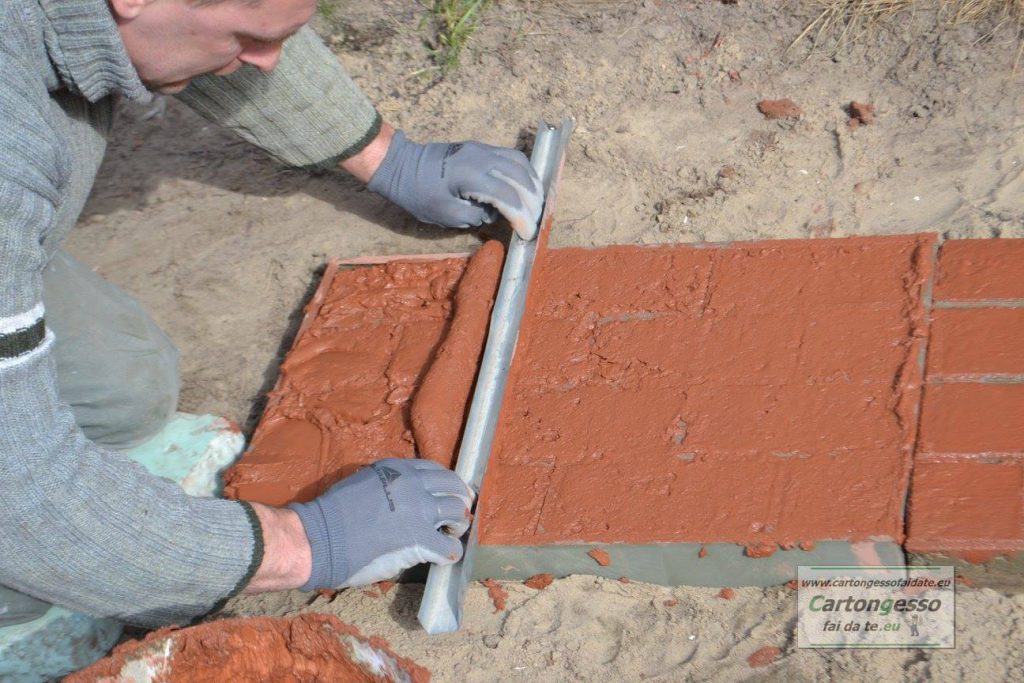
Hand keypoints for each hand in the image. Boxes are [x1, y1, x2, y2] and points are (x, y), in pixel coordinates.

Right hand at [287, 459, 473, 589]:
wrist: (320, 538)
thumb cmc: (333, 513)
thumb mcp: (364, 482)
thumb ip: (388, 485)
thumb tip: (403, 496)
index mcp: (399, 470)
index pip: (437, 471)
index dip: (447, 485)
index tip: (448, 495)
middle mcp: (414, 485)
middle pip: (454, 488)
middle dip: (460, 501)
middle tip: (457, 516)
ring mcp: (420, 511)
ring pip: (459, 513)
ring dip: (458, 525)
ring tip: (450, 534)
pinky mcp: (420, 540)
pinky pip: (450, 547)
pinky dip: (449, 553)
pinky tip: (443, 557)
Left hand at [367, 129, 543, 239]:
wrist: (400, 164)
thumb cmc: (418, 194)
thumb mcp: (446, 215)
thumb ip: (477, 215)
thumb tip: (497, 213)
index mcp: (471, 176)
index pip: (509, 196)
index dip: (523, 217)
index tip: (527, 234)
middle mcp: (482, 157)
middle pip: (520, 176)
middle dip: (533, 201)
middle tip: (538, 220)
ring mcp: (482, 148)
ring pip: (520, 161)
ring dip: (532, 183)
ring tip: (537, 203)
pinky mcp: (480, 147)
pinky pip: (510, 156)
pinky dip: (523, 172)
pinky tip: (525, 186)